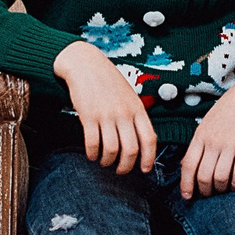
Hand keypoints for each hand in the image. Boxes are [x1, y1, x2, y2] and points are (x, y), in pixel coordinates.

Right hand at [52, 40, 156, 173]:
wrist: (85, 63)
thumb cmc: (107, 80)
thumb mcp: (129, 95)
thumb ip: (135, 115)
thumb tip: (139, 139)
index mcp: (137, 108)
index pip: (149, 139)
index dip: (148, 159)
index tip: (144, 170)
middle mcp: (124, 113)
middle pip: (131, 149)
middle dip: (126, 166)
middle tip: (120, 170)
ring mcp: (106, 115)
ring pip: (112, 150)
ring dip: (107, 162)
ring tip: (104, 162)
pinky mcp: (88, 116)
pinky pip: (93, 143)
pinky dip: (92, 154)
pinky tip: (91, 154)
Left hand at [180, 67, 234, 198]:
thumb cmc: (229, 108)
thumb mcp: (207, 122)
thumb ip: (200, 142)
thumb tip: (191, 164)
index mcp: (200, 135)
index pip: (187, 165)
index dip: (186, 184)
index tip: (187, 196)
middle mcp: (212, 141)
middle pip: (203, 176)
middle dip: (204, 191)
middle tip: (208, 195)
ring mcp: (229, 145)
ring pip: (220, 178)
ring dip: (221, 189)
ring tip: (223, 190)